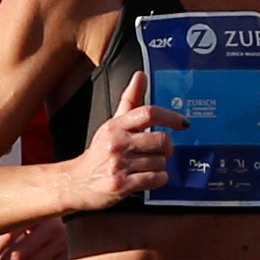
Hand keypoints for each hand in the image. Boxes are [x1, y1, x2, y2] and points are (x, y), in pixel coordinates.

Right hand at [72, 72, 179, 208]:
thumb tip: (141, 75)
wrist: (76, 182)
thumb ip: (129, 101)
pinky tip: (148, 178)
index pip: (148, 113)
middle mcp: (117, 143)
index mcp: (116, 126)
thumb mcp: (112, 125)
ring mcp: (119, 165)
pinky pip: (155, 179)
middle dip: (167, 148)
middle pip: (161, 140)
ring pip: (160, 162)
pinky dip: (158, 179)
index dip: (171, 117)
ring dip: (160, 166)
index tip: (183, 123)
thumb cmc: (99, 153)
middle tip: (160, 151)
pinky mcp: (122, 185)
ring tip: (146, 167)